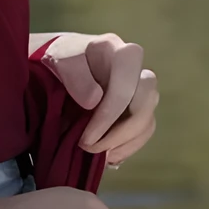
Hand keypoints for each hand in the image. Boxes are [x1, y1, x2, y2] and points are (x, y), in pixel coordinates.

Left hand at [41, 32, 158, 166]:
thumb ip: (74, 75)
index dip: (110, 115)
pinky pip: (144, 131)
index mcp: (118, 52)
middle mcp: (136, 69)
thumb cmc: (62, 58)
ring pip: (148, 120)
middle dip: (120, 132)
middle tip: (91, 148)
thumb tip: (94, 100)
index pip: (126, 85)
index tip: (86, 137)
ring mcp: (140, 90)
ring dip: (125, 143)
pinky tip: (108, 155)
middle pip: (147, 102)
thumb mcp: (59, 59)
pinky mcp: (139, 108)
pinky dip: (128, 146)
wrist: (64, 61)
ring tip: (99, 156)